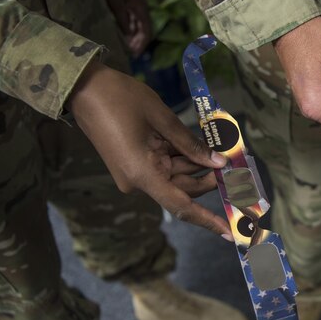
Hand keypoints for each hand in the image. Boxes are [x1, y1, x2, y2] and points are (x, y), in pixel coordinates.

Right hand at [67, 61, 231, 238]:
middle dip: (211, 177)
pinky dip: (183, 155)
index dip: (208, 220)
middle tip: (238, 163)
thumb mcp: (161, 118)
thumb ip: (191, 144)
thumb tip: (218, 162)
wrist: (82, 87)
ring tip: (223, 147)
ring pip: (177, 175)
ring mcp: (136, 172)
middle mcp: (139, 180)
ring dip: (198, 163)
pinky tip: (202, 143)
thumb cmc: (120, 98)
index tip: (230, 233)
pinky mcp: (135, 162)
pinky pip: (165, 164)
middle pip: (184, 187)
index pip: (182, 205)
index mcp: (143, 174)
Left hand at [99, 0, 152, 56]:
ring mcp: (136, 5)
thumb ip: (123, 21)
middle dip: (139, 42)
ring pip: (139, 25)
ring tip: (127, 46)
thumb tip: (128, 36)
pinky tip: (124, 34)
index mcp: (141, 8)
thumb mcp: (115, 4)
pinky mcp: (130, 2)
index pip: (146, 31)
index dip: (142, 44)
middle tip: (131, 53)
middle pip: (144, 29)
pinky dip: (130, 28)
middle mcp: (142, 7)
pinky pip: (133, 19)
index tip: (136, 55)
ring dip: (135, 36)